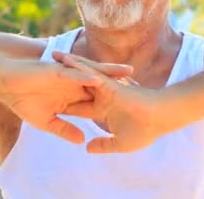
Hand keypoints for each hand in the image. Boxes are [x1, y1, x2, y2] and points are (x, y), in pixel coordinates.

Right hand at [0, 59, 132, 144]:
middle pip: (101, 82)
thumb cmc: (22, 101)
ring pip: (91, 73)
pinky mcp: (54, 70)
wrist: (5, 86)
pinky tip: (98, 79)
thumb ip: (64, 129)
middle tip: (141, 85)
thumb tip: (82, 140)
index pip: (97, 98)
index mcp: (71, 95)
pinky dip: (85, 76)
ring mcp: (64, 75)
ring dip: (109, 73)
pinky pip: (73, 73)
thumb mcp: (46, 122)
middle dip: (119, 82)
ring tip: (128, 73)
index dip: (113, 101)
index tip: (132, 106)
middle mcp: (71, 82)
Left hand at [53, 52, 167, 152]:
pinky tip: (65, 60)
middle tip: (42, 71)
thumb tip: (87, 148)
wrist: (162, 118)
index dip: (61, 104)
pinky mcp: (110, 83)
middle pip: (75, 85)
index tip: (44, 100)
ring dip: (67, 65)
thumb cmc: (145, 131)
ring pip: (82, 74)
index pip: (78, 106)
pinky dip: (79, 67)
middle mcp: (102, 95)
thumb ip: (103, 144)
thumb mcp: (120, 142)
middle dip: (60, 78)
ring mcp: (106, 87)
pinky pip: (91, 73)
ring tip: (51, 55)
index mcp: (102, 109)